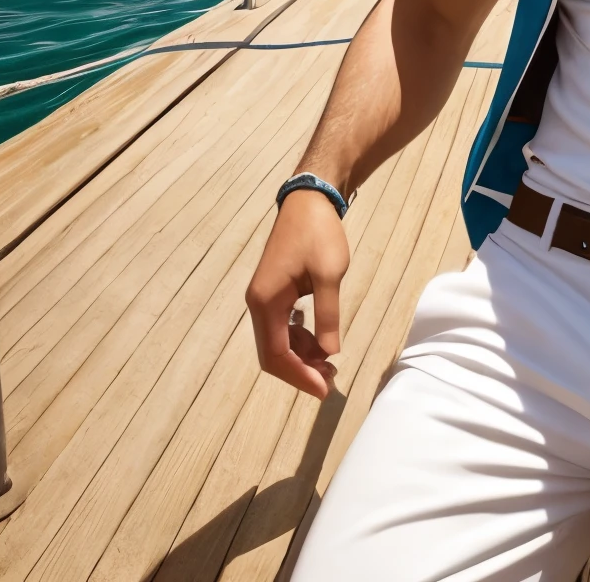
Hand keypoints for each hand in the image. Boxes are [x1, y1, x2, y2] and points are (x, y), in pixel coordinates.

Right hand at [245, 188, 349, 398]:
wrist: (309, 199)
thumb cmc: (319, 233)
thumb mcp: (329, 274)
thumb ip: (327, 315)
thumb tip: (329, 352)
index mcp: (266, 302)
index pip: (276, 354)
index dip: (299, 376)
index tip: (323, 389)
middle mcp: (258, 303)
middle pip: (272, 353)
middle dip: (299, 370)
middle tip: (330, 380)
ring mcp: (265, 297)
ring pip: (277, 341)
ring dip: (301, 355)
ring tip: (330, 363)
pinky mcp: (274, 291)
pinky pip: (282, 326)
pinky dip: (299, 338)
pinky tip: (320, 340)